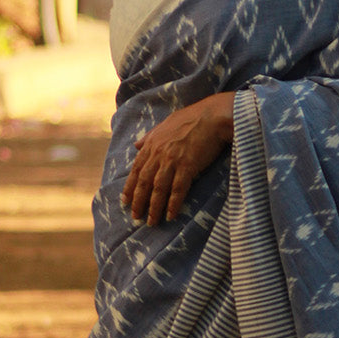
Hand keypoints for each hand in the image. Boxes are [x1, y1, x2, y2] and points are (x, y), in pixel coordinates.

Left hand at [122, 93, 234, 225]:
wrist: (213, 116)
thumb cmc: (192, 118)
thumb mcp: (166, 124)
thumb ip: (150, 137)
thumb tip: (136, 146)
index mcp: (152, 144)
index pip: (137, 169)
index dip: (130, 187)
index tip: (125, 201)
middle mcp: (159, 153)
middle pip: (144, 182)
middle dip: (138, 201)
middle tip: (135, 217)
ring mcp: (172, 160)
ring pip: (158, 189)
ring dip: (154, 207)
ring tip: (151, 222)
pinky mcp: (187, 166)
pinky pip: (178, 189)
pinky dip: (173, 204)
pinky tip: (171, 215)